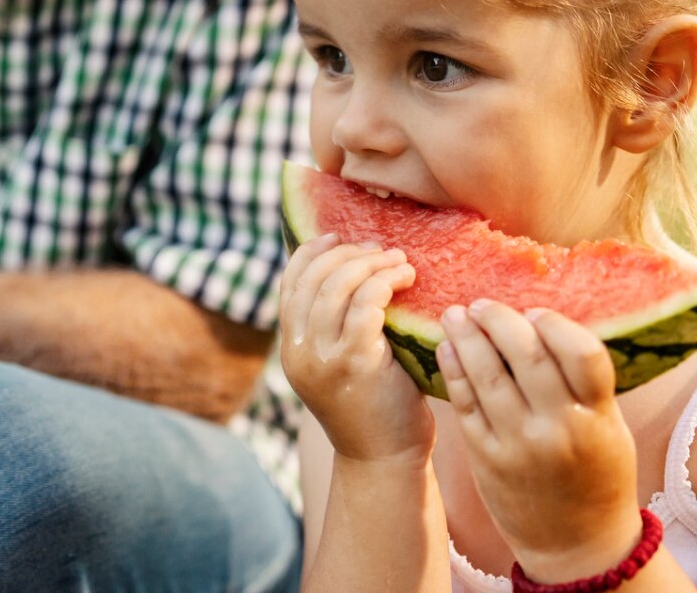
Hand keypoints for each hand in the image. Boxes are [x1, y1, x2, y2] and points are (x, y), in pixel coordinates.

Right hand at [279, 233, 430, 466]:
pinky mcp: (353, 363)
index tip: (339, 236)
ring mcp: (321, 358)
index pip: (290, 283)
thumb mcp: (343, 363)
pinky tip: (407, 280)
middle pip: (313, 278)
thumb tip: (354, 271)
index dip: (312, 252)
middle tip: (382, 250)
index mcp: (291, 349)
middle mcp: (297, 352)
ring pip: (337, 285)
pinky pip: (364, 305)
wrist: (385, 460)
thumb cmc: (376, 407)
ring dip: (371, 263)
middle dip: (349, 253)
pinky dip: (384, 282)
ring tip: (399, 261)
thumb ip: (337, 326)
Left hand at [438, 302, 644, 583]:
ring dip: (466, 337)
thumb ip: (582, 384)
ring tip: (454, 314)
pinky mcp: (486, 458)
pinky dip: (453, 370)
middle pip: (526, 356)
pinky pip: (465, 404)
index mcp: (597, 416)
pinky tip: (445, 348)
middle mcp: (558, 428)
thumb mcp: (608, 427)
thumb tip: (542, 326)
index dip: (556, 324)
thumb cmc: (597, 475)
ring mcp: (518, 444)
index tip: (535, 312)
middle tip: (482, 303)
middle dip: (499, 320)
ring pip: (487, 375)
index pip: (581, 353)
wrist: (577, 543)